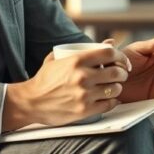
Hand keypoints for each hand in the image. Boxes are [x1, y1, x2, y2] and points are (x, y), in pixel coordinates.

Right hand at [3, 46, 129, 130]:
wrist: (30, 102)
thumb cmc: (45, 79)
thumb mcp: (59, 58)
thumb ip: (83, 49)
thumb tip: (110, 43)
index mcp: (76, 61)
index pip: (109, 53)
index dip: (121, 56)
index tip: (123, 61)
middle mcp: (82, 77)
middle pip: (116, 72)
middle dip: (123, 73)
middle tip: (121, 74)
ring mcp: (84, 95)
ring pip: (114, 89)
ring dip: (117, 87)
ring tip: (113, 87)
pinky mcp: (84, 110)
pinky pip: (108, 105)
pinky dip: (112, 101)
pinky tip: (110, 99)